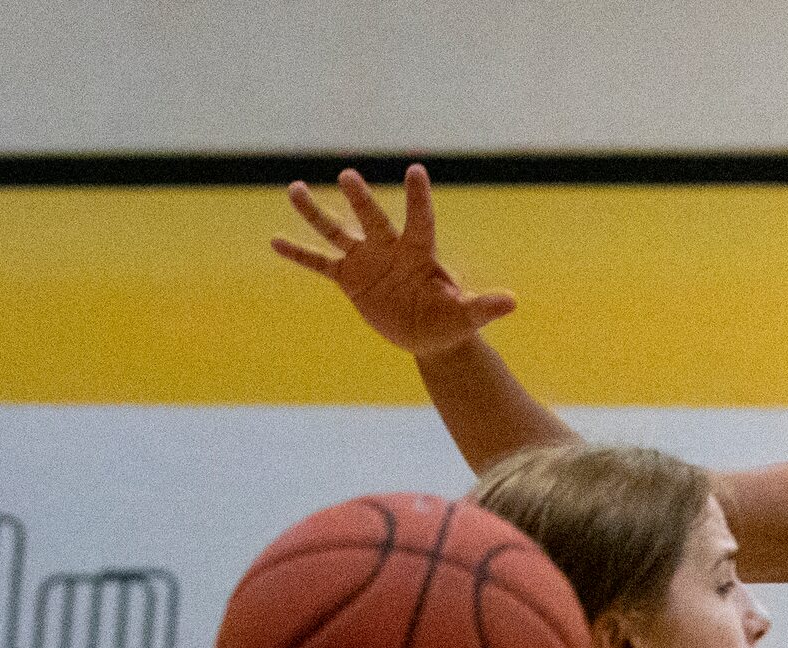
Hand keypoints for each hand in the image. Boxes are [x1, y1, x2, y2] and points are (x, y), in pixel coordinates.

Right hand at [272, 165, 517, 359]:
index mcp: (420, 254)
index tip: (415, 171)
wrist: (428, 336)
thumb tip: (513, 302)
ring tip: (294, 188)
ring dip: (315, 213)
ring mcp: (367, 261)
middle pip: (372, 219)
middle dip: (360, 200)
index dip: (417, 198)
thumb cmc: (450, 322)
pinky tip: (275, 240)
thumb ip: (484, 305)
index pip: (419, 220)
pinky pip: (319, 264)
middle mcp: (390, 249)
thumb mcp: (467, 317)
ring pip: (337, 232)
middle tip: (348, 176)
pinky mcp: (350, 280)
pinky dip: (299, 254)